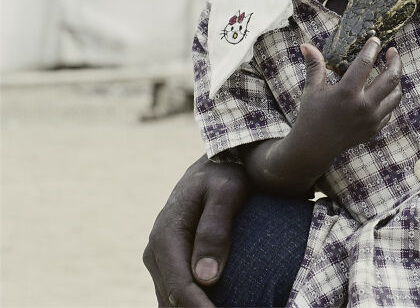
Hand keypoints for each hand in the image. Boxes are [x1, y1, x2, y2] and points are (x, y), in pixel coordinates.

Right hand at [143, 155, 248, 306]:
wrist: (216, 163)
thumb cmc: (226, 174)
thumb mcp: (227, 192)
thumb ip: (215, 230)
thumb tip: (206, 277)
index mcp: (166, 235)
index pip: (180, 288)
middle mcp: (155, 251)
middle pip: (173, 300)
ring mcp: (159, 258)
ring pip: (171, 300)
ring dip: (194, 307)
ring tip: (227, 306)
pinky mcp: (169, 262)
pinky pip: (177, 292)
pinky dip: (193, 302)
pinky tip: (216, 302)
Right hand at [294, 37, 402, 159]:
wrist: (314, 147)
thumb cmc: (312, 115)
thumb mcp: (312, 89)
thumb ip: (314, 65)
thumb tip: (306, 45)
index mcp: (347, 92)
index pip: (366, 63)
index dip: (372, 48)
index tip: (375, 39)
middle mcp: (363, 106)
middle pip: (391, 77)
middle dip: (395, 60)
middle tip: (392, 51)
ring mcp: (372, 119)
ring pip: (396, 94)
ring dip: (396, 79)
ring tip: (392, 69)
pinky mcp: (375, 129)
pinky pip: (390, 109)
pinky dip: (390, 97)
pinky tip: (385, 89)